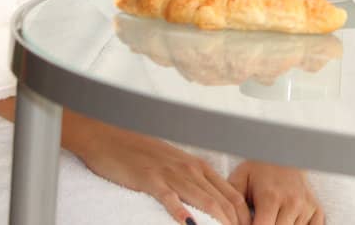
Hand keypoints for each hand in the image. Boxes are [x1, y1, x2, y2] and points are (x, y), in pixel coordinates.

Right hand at [65, 115, 250, 224]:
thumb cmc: (142, 156)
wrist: (110, 138)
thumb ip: (194, 183)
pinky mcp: (150, 179)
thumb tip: (212, 206)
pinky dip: (181, 213)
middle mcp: (191, 169)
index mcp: (199, 167)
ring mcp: (171, 173)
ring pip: (204, 200)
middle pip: (223, 202)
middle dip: (235, 224)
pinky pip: (169, 197)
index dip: (243, 217)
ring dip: (217, 223)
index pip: (233, 195)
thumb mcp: (175, 166)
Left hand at [228, 160, 322, 224]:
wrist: (286, 155)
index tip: (248, 224)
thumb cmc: (259, 171)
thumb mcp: (239, 180)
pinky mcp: (317, 212)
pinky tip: (286, 221)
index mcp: (271, 197)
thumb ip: (232, 204)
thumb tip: (228, 221)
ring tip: (272, 218)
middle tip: (260, 219)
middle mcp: (293, 203)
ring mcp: (307, 208)